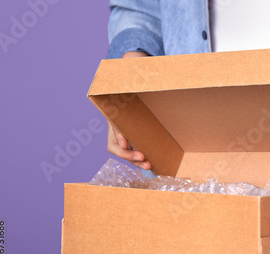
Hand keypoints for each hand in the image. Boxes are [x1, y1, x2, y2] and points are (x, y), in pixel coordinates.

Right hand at [106, 51, 150, 169]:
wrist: (135, 75)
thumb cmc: (132, 78)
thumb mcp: (133, 79)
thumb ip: (136, 78)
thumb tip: (137, 72)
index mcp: (114, 119)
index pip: (113, 141)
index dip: (121, 146)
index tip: (130, 146)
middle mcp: (119, 129)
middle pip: (120, 151)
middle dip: (131, 158)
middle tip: (145, 160)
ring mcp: (128, 132)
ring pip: (129, 153)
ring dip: (139, 161)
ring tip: (151, 166)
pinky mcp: (139, 133)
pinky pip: (140, 148)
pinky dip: (145, 156)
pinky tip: (156, 161)